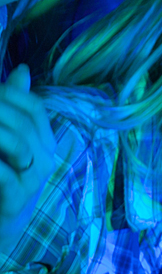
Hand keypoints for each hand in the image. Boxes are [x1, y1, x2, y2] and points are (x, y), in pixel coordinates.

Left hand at [0, 66, 56, 240]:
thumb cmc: (2, 181)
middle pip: (22, 123)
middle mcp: (45, 159)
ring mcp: (33, 181)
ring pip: (16, 144)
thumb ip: (14, 107)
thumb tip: (21, 72)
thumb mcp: (8, 143)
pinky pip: (2, 174)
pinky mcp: (16, 201)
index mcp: (44, 143)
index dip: (9, 95)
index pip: (34, 108)